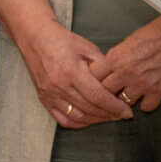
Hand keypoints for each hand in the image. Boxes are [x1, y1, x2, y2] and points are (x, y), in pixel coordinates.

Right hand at [16, 22, 132, 128]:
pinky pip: (61, 119)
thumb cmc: (61, 40)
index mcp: (72, 72)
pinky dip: (77, 123)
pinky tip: (88, 119)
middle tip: (121, 114)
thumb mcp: (88, 48)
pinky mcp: (43, 98)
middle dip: (109, 114)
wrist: (34, 38)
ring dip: (95, 120)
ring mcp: (50, 94)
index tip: (126, 112)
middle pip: (89, 109)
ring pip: (77, 117)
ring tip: (108, 117)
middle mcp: (59, 86)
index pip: (98, 97)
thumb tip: (117, 83)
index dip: (115, 107)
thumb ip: (102, 67)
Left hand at [92, 19, 160, 113]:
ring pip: (123, 102)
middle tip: (112, 90)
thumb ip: (115, 58)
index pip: (93, 77)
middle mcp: (126, 73)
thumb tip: (107, 68)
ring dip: (126, 99)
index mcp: (116, 58)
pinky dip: (146, 104)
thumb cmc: (158, 34)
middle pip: (105, 92)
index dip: (95, 79)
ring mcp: (142, 84)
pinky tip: (146, 97)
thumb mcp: (127, 42)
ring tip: (130, 93)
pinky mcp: (159, 91)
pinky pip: (146, 107)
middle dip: (108, 91)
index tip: (98, 81)